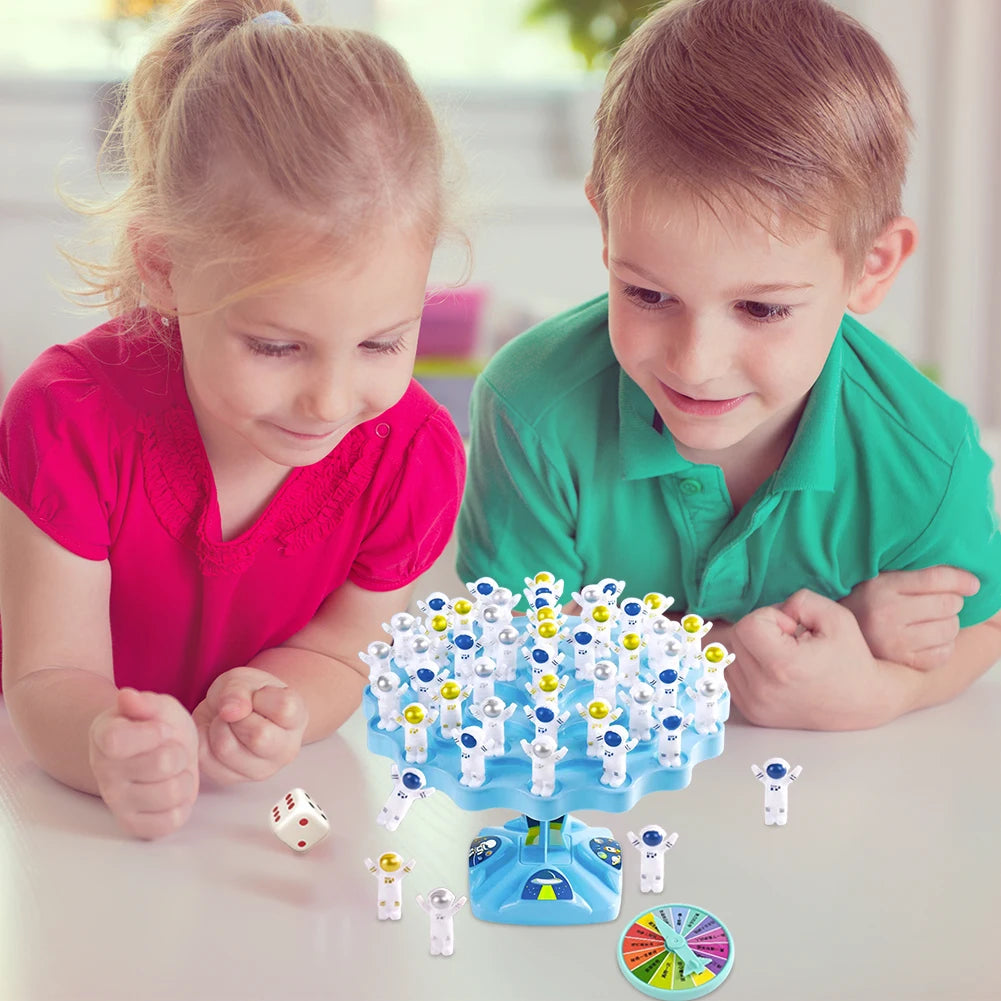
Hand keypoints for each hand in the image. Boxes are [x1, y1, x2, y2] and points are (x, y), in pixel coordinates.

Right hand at [89, 688, 198, 839]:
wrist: (157, 753)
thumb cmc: (156, 727)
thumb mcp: (157, 706)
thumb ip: (144, 702)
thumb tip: (126, 696)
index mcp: (103, 737)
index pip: (117, 740)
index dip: (152, 733)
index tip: (162, 729)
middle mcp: (104, 772)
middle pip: (162, 764)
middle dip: (178, 752)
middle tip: (171, 750)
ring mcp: (117, 802)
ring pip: (172, 793)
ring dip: (184, 778)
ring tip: (174, 770)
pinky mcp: (135, 826)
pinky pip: (172, 820)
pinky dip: (183, 804)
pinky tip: (172, 790)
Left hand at [192, 667, 307, 784]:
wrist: (234, 713)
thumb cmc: (247, 695)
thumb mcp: (244, 679)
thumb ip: (238, 690)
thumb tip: (230, 711)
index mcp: (297, 719)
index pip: (284, 709)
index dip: (262, 697)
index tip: (257, 695)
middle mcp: (285, 749)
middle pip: (259, 737)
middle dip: (237, 716)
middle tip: (237, 711)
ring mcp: (261, 769)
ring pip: (226, 749)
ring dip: (217, 727)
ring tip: (225, 721)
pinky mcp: (232, 779)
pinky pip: (205, 759)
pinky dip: (202, 738)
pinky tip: (214, 733)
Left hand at [725, 589, 899, 729]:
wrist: (862, 702)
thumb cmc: (850, 658)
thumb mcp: (836, 617)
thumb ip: (801, 601)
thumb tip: (776, 610)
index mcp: (783, 666)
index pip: (747, 625)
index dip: (769, 617)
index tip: (792, 629)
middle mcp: (764, 690)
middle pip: (734, 639)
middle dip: (758, 630)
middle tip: (789, 639)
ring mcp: (756, 705)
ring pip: (729, 657)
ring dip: (750, 648)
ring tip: (781, 654)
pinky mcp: (752, 713)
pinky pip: (730, 677)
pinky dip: (746, 666)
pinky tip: (771, 667)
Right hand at [838, 566, 978, 670]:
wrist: (830, 638)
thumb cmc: (863, 605)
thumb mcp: (879, 581)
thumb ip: (913, 575)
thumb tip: (966, 581)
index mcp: (880, 588)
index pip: (935, 579)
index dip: (961, 579)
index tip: (972, 583)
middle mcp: (886, 615)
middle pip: (948, 603)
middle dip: (952, 602)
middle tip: (939, 603)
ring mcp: (894, 641)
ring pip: (949, 629)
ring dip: (948, 624)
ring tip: (932, 621)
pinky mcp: (901, 663)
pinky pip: (943, 653)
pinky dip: (943, 646)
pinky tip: (928, 639)